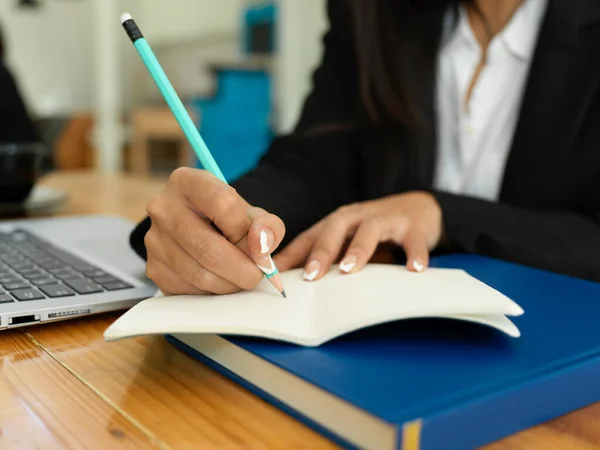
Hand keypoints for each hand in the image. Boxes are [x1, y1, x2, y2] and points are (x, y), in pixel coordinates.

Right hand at [144, 168, 284, 295]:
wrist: (203, 227)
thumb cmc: (229, 219)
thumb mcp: (253, 214)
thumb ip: (267, 226)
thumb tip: (261, 247)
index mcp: (187, 182)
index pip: (223, 205)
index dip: (247, 232)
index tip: (259, 247)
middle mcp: (163, 208)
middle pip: (209, 248)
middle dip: (243, 269)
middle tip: (258, 274)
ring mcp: (154, 240)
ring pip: (201, 275)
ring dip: (231, 284)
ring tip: (242, 276)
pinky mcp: (154, 268)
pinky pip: (190, 290)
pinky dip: (213, 291)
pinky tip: (221, 279)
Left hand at [274, 192, 442, 279]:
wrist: (419, 207)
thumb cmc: (374, 231)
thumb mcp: (347, 243)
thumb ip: (325, 260)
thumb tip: (293, 286)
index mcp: (336, 224)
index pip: (309, 238)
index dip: (291, 255)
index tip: (272, 275)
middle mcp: (357, 218)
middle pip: (335, 229)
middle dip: (321, 252)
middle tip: (311, 276)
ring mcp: (386, 220)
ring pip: (369, 230)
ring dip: (359, 249)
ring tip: (349, 270)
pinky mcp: (413, 227)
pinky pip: (414, 240)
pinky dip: (415, 253)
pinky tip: (414, 269)